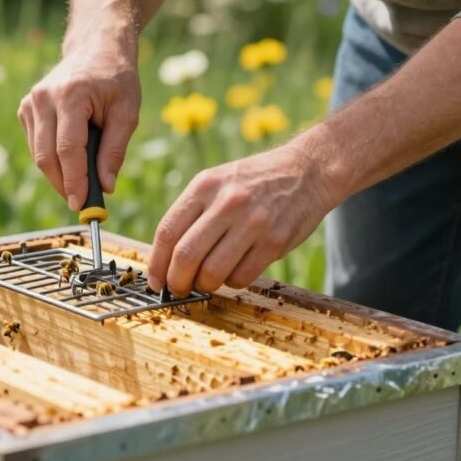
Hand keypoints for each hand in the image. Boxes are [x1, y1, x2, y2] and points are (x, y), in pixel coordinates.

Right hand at [18, 39, 140, 209]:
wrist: (96, 47)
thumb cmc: (116, 79)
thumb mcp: (127, 112)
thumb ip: (115, 150)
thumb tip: (106, 186)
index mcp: (70, 94)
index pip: (67, 148)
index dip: (73, 180)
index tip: (81, 204)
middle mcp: (44, 98)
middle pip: (46, 155)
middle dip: (63, 184)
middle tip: (81, 203)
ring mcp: (31, 102)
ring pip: (38, 154)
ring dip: (57, 175)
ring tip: (80, 183)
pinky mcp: (26, 108)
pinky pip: (35, 145)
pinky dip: (51, 159)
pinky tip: (70, 159)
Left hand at [147, 145, 338, 296]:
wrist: (305, 171)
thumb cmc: (252, 182)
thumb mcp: (216, 182)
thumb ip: (191, 214)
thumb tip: (166, 259)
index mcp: (204, 186)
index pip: (167, 232)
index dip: (156, 263)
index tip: (155, 281)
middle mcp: (227, 203)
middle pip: (186, 256)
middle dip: (176, 281)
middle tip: (178, 289)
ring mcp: (253, 223)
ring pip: (213, 272)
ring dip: (204, 285)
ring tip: (206, 281)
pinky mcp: (274, 242)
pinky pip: (241, 277)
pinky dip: (231, 283)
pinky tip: (233, 272)